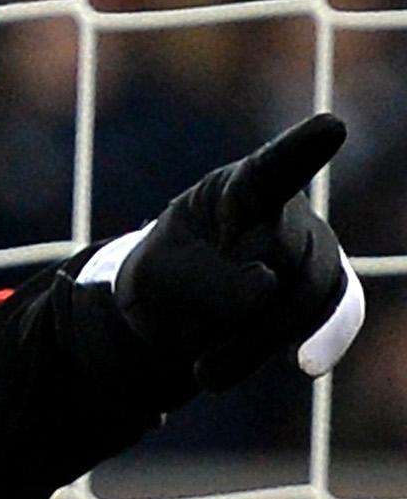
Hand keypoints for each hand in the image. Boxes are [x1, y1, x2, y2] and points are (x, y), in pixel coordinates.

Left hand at [115, 112, 364, 392]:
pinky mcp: (327, 290)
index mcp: (236, 190)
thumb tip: (266, 288)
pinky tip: (305, 363)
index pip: (268, 171)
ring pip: (309, 294)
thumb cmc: (162, 280)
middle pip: (287, 253)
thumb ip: (201, 280)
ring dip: (259, 340)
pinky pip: (341, 312)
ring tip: (206, 371)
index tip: (331, 126)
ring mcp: (313, 250)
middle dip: (241, 308)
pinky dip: (325, 341)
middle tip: (194, 348)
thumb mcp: (156, 279)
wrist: (176, 318)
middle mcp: (286, 212)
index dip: (300, 149)